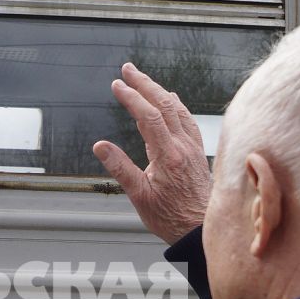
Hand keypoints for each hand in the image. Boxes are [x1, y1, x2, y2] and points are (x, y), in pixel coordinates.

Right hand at [92, 63, 211, 244]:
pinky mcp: (197, 152)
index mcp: (168, 155)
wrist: (199, 229)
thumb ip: (120, 168)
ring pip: (178, 109)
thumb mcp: (138, 196)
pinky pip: (187, 119)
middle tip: (127, 69)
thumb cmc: (170, 217)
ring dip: (159, 90)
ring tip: (144, 80)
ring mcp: (193, 147)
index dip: (132, 97)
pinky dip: (176, 104)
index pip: (149, 116)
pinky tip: (171, 99)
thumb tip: (100, 146)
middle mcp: (184, 146)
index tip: (117, 85)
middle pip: (165, 104)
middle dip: (144, 83)